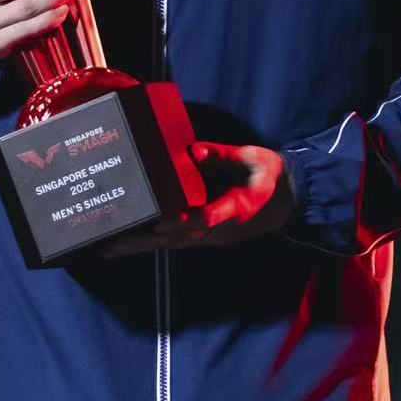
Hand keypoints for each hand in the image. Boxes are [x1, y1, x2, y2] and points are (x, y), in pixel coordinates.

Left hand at [99, 141, 294, 256]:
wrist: (291, 201)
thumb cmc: (271, 176)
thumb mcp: (256, 159)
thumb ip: (225, 155)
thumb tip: (194, 150)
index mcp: (237, 209)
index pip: (206, 219)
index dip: (181, 222)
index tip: (158, 222)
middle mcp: (221, 229)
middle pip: (177, 239)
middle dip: (144, 242)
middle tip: (111, 245)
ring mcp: (213, 237)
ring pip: (173, 245)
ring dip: (142, 248)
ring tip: (109, 249)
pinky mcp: (208, 237)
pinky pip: (177, 242)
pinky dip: (153, 244)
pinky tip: (132, 244)